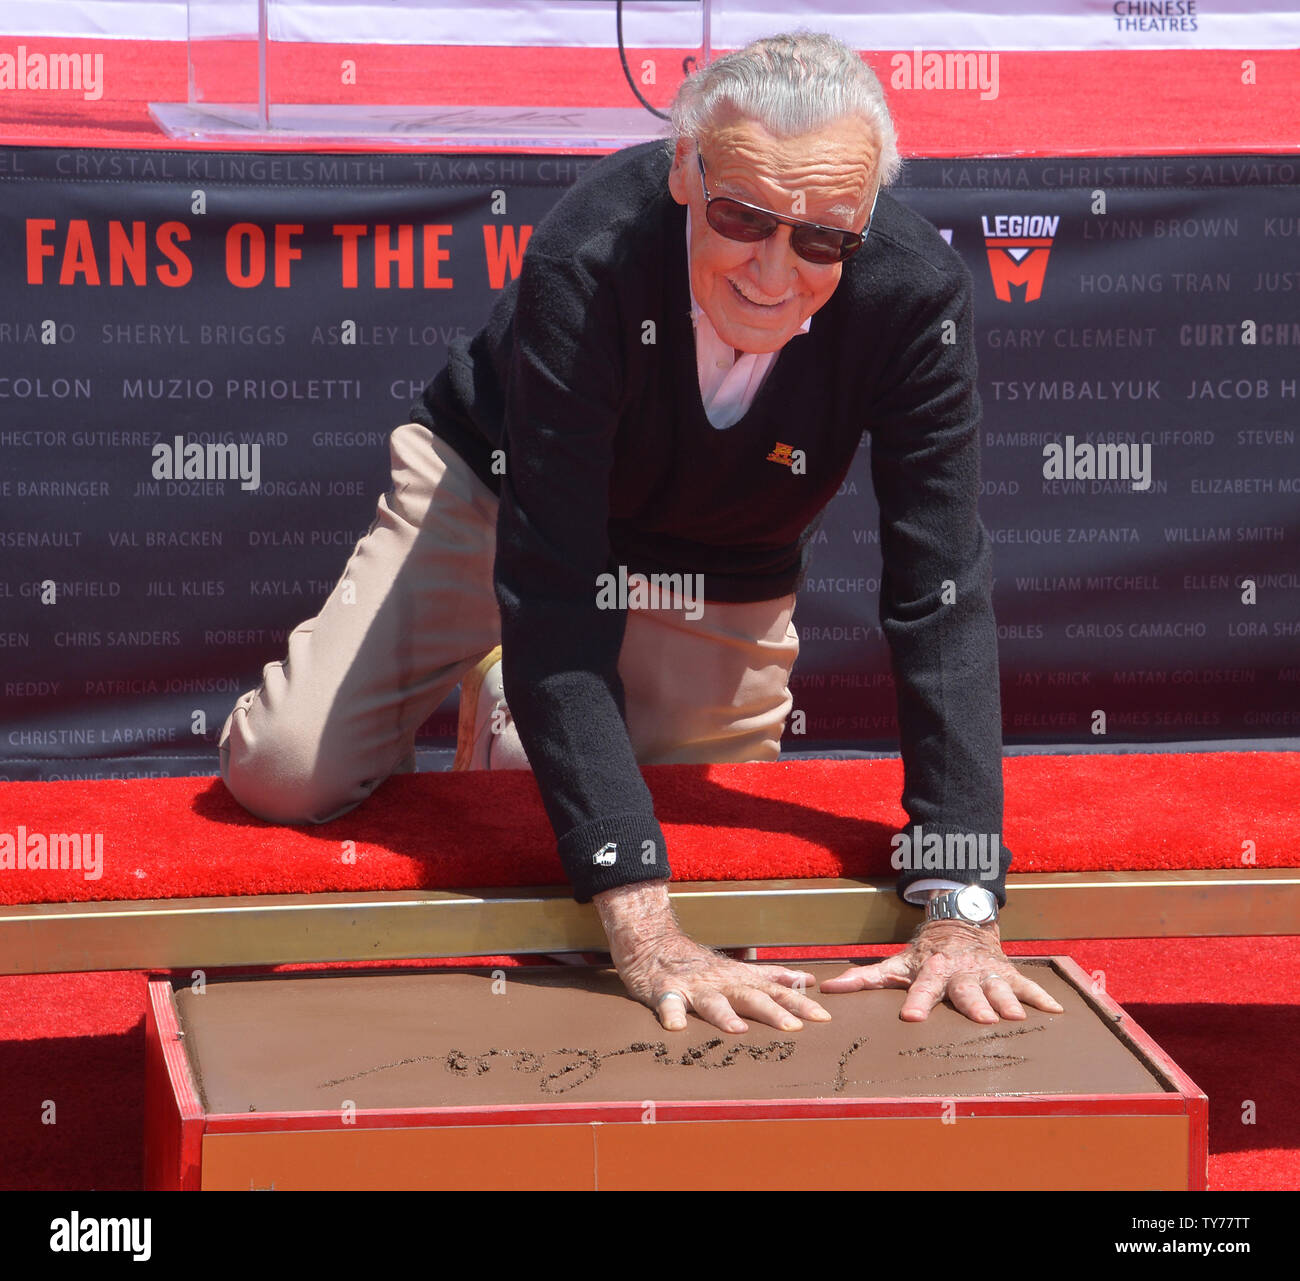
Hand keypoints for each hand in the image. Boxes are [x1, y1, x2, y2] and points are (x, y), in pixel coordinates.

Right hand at [593, 881, 831, 1032]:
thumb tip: (808, 981)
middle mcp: (721, 983)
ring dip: (726, 1016)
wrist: (654, 943)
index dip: (800, 1003)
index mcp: (740, 980)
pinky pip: (667, 1004)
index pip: (776, 991)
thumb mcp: (739, 969)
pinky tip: (675, 1029)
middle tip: (795, 1028)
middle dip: (774, 1012)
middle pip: (751, 997)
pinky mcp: (664, 991)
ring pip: (713, 1002)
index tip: (825, 1017)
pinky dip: (672, 1015)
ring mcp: (693, 987)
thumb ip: (772, 977)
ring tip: (739, 1031)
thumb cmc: (700, 965)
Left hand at [819, 918, 1063, 1023]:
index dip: (915, 1001)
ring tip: (1016, 1018)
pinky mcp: (1007, 972)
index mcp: (932, 970)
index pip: (922, 988)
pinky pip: (1026, 986)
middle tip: (983, 1020)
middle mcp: (961, 971)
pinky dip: (1041, 998)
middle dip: (974, 1004)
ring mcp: (986, 972)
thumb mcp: (896, 962)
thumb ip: (865, 978)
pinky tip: (1056, 1013)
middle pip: (966, 990)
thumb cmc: (925, 952)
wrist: (960, 920)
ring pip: (998, 988)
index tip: (910, 1018)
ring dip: (1008, 1002)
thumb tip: (828, 989)